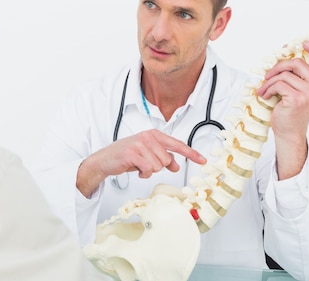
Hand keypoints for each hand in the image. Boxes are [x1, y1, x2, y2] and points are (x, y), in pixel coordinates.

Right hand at [76, 129, 205, 197]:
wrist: (106, 160)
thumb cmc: (126, 156)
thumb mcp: (147, 155)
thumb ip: (163, 158)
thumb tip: (176, 165)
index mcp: (154, 134)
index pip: (177, 144)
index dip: (191, 153)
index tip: (203, 160)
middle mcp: (148, 136)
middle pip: (167, 160)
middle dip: (158, 166)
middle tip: (145, 164)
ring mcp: (140, 143)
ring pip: (158, 166)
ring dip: (149, 170)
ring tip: (139, 165)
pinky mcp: (133, 153)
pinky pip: (148, 169)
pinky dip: (143, 173)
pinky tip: (136, 169)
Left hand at [256, 41, 308, 178]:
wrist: (289, 131)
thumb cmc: (291, 110)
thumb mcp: (297, 90)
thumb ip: (296, 75)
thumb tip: (283, 54)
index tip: (304, 43)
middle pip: (297, 63)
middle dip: (278, 66)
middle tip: (268, 75)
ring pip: (284, 74)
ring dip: (269, 81)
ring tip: (264, 90)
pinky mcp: (297, 99)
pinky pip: (278, 84)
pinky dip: (267, 89)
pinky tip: (265, 96)